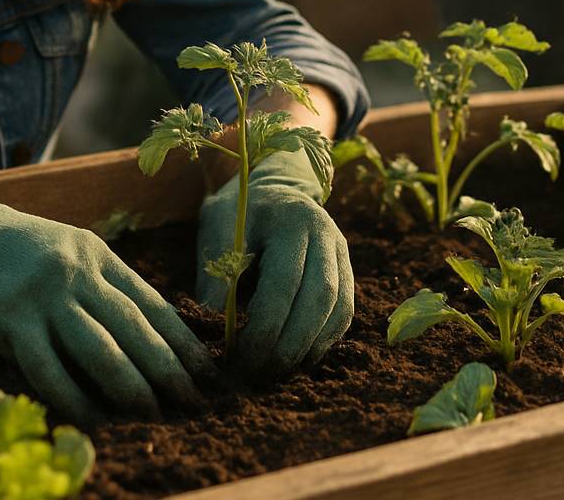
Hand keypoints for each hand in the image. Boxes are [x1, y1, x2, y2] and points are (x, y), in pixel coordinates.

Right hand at [0, 159, 213, 425]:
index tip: (208, 371)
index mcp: (97, 255)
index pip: (152, 302)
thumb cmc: (15, 256)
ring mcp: (43, 295)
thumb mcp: (68, 254)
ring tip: (153, 415)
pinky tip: (93, 421)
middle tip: (192, 403)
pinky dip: (74, 400)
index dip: (183, 341)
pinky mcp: (8, 319)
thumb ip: (103, 287)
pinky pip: (49, 370)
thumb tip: (153, 337)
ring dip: (131, 388)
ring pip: (100, 350)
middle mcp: (76, 272)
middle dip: (168, 370)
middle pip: (134, 328)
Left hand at [195, 146, 354, 375]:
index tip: (238, 357)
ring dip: (308, 348)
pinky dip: (322, 341)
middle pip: (320, 300)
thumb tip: (215, 337)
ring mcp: (343, 252)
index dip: (264, 328)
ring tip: (276, 374)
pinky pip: (344, 314)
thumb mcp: (217, 235)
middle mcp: (327, 234)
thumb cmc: (236, 213)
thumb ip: (217, 282)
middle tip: (258, 374)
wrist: (269, 190)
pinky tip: (297, 359)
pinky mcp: (348, 270)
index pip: (285, 283)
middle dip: (289, 346)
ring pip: (338, 310)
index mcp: (292, 220)